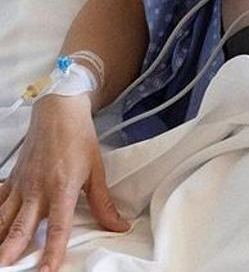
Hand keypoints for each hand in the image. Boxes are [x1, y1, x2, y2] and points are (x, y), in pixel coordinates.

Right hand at [0, 95, 129, 270]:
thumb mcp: (96, 170)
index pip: (57, 228)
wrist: (59, 110)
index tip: (47, 271)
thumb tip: (118, 226)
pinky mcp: (12, 179)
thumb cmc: (79, 137)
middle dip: (10, 253)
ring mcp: (21, 185)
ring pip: (3, 219)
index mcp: (62, 188)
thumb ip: (103, 203)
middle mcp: (38, 190)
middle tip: (6, 268)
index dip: (52, 252)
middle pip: (20, 229)